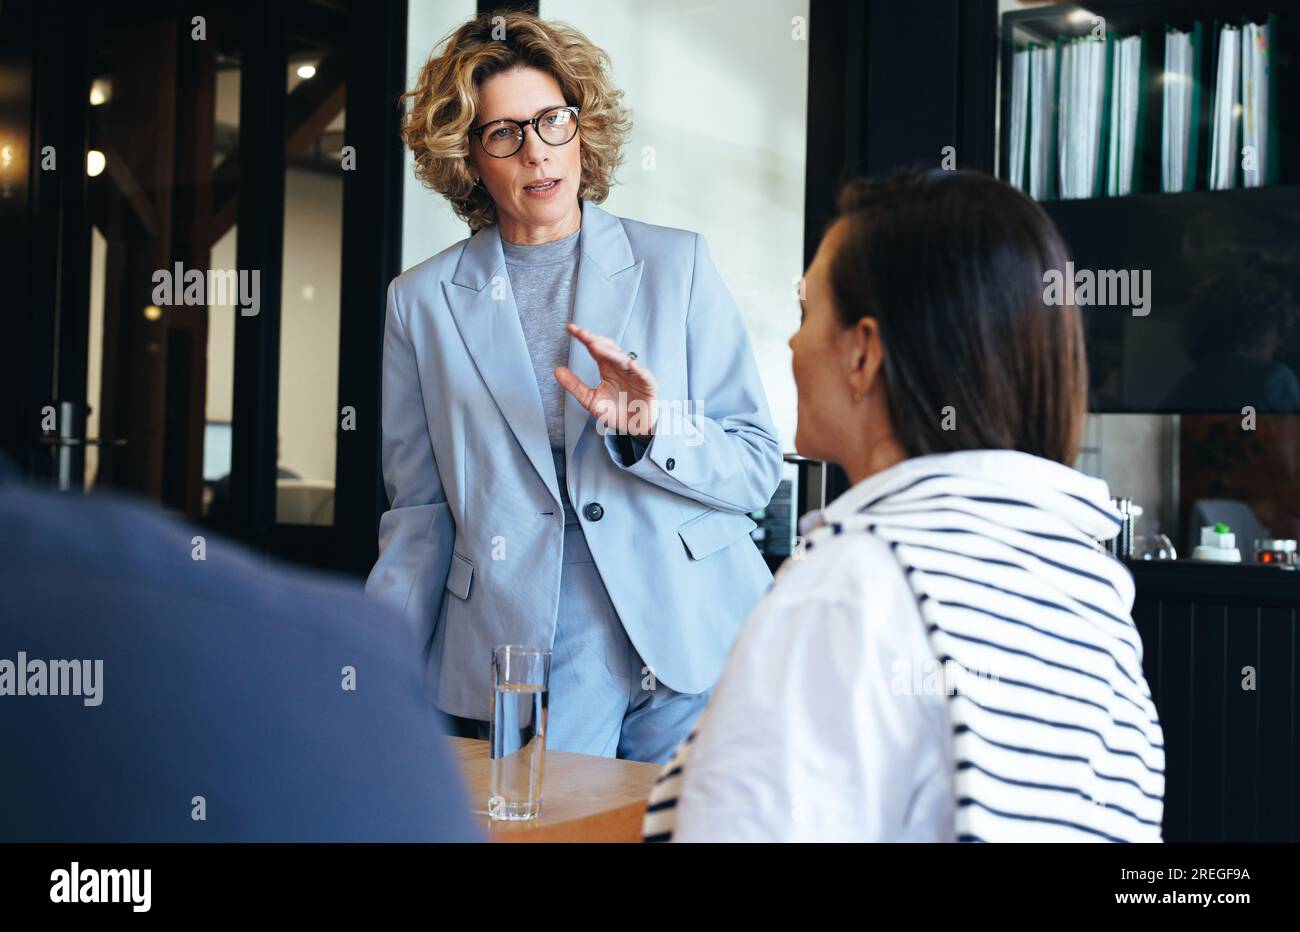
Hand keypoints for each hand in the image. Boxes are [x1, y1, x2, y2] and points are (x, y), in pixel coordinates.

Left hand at [555, 323, 658, 438]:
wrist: (633, 428)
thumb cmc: (615, 412)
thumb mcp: (590, 400)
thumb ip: (574, 385)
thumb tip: (556, 370)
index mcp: (607, 368)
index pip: (594, 348)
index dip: (583, 338)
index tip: (570, 328)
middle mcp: (620, 367)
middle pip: (608, 348)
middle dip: (595, 340)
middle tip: (581, 333)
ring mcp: (634, 374)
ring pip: (623, 358)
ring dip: (610, 352)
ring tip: (595, 345)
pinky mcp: (648, 384)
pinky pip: (643, 374)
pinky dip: (637, 369)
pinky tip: (630, 364)